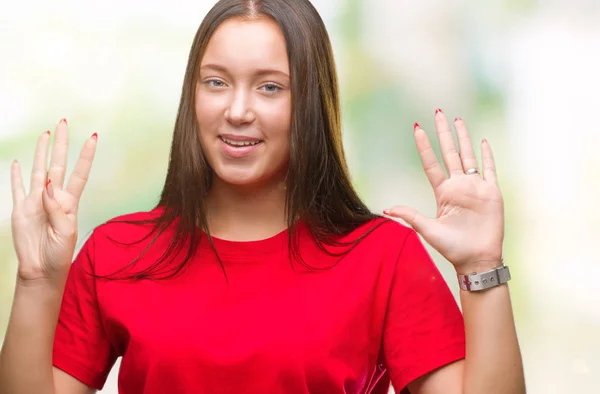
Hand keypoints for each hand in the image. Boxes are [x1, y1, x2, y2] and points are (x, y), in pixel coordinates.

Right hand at [10, 119, 97, 282]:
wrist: (40, 270)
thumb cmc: (59, 254)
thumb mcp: (64, 232)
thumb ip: (56, 209)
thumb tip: (47, 185)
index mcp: (70, 203)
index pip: (79, 173)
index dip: (85, 156)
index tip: (92, 137)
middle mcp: (54, 197)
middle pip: (58, 164)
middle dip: (61, 144)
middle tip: (62, 122)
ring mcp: (36, 201)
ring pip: (38, 170)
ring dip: (40, 152)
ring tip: (44, 134)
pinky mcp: (21, 209)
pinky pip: (17, 188)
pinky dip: (16, 174)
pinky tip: (18, 162)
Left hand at [385, 110, 503, 273]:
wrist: (476, 259)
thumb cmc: (452, 247)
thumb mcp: (427, 229)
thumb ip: (410, 216)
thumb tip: (387, 209)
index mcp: (443, 192)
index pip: (431, 164)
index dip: (424, 147)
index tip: (417, 128)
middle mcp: (458, 186)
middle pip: (449, 153)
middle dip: (443, 133)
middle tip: (438, 113)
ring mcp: (475, 187)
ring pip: (468, 155)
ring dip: (463, 138)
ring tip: (457, 119)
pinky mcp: (491, 192)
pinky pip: (489, 169)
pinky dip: (487, 155)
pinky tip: (482, 141)